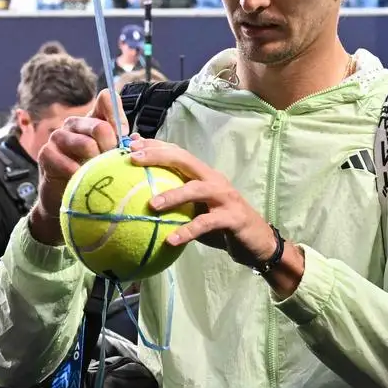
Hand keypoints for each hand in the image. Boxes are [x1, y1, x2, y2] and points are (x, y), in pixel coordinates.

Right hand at [29, 89, 127, 244]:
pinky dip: (78, 174)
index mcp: (92, 118)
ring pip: (86, 144)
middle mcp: (74, 123)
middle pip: (100, 126)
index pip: (106, 100)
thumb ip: (124, 145)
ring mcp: (58, 136)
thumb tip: (136, 139)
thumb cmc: (93, 173)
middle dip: (110, 149)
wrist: (66, 197)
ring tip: (96, 173)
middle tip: (110, 163)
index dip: (117, 117)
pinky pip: (68, 163)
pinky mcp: (46, 153)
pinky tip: (81, 179)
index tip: (122, 138)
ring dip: (95, 163)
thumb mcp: (111, 157)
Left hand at [128, 136, 279, 268]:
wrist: (256, 243)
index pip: (178, 153)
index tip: (131, 144)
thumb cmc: (220, 225)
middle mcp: (214, 179)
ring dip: (173, 195)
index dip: (156, 146)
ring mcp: (225, 197)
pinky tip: (171, 240)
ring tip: (151, 204)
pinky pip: (206, 223)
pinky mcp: (232, 218)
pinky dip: (188, 231)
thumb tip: (140, 199)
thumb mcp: (196, 209)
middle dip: (159, 156)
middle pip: (185, 160)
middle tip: (134, 159)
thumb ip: (176, 200)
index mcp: (203, 174)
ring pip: (196, 189)